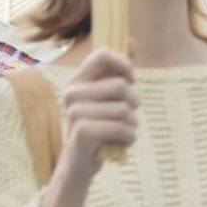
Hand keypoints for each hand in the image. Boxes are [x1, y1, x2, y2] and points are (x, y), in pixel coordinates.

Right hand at [58, 47, 138, 185]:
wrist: (80, 164)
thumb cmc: (99, 128)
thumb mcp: (108, 98)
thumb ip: (118, 70)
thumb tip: (131, 41)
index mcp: (77, 80)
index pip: (103, 54)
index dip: (124, 64)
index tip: (130, 81)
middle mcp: (71, 93)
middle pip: (120, 85)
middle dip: (134, 103)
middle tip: (127, 116)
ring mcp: (74, 113)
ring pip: (124, 110)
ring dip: (132, 124)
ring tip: (122, 132)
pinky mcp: (82, 132)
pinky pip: (121, 128)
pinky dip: (129, 137)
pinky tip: (122, 143)